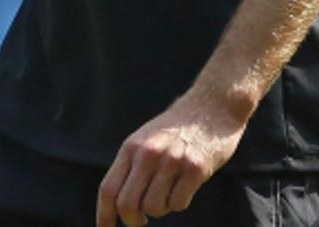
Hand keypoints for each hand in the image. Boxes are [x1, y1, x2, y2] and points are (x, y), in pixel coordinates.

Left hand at [96, 91, 245, 226]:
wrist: (214, 104)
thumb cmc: (179, 126)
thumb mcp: (147, 138)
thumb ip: (132, 165)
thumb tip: (117, 204)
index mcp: (132, 147)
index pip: (108, 189)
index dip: (104, 215)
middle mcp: (149, 153)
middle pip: (127, 204)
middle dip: (133, 220)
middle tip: (141, 220)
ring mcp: (172, 160)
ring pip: (154, 208)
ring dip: (161, 209)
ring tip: (169, 193)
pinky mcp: (196, 167)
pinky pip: (179, 204)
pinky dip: (180, 202)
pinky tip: (186, 186)